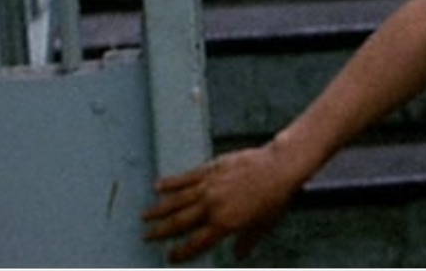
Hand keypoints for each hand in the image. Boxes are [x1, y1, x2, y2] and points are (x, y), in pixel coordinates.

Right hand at [141, 144, 301, 262]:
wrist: (279, 168)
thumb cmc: (275, 197)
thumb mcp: (263, 225)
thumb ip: (247, 241)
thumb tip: (239, 256)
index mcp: (224, 224)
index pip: (195, 243)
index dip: (181, 253)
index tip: (170, 257)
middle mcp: (212, 207)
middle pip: (179, 223)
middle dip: (161, 232)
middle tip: (147, 236)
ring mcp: (209, 187)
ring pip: (177, 201)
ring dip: (159, 209)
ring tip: (145, 216)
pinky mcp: (211, 169)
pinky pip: (186, 178)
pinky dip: (171, 182)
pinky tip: (158, 186)